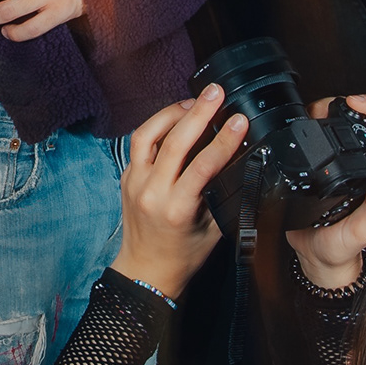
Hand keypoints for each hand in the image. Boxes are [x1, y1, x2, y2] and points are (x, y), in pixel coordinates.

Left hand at [109, 88, 247, 298]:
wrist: (144, 271)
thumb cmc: (181, 256)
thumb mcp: (213, 230)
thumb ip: (223, 195)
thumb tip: (238, 162)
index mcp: (176, 209)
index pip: (202, 165)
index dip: (224, 140)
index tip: (239, 121)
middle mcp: (151, 192)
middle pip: (175, 141)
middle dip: (198, 112)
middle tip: (216, 93)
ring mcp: (134, 182)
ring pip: (148, 134)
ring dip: (172, 113)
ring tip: (194, 102)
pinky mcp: (127, 176)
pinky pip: (140, 143)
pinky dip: (157, 126)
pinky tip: (174, 119)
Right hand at [285, 94, 365, 290]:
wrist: (314, 258)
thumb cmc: (342, 248)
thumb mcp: (363, 232)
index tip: (357, 105)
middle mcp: (361, 165)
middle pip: (363, 119)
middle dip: (349, 101)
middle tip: (334, 104)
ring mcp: (338, 162)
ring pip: (337, 123)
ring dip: (327, 109)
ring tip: (315, 111)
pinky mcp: (315, 164)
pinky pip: (315, 136)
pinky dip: (309, 123)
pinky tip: (303, 123)